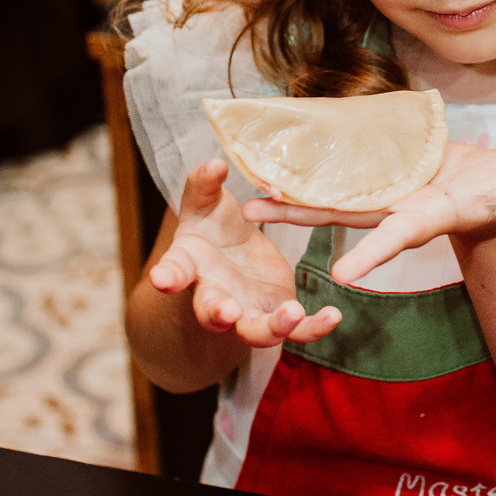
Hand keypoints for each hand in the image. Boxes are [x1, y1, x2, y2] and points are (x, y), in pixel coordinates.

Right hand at [149, 160, 340, 346]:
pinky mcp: (276, 313)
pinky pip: (296, 330)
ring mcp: (246, 310)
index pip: (174, 271)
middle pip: (211, 312)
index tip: (162, 278)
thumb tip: (215, 164)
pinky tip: (333, 316)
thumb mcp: (206, 201)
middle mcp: (215, 295)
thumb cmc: (211, 225)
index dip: (167, 275)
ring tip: (291, 313)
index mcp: (190, 265)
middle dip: (217, 314)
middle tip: (227, 312)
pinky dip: (312, 327)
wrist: (231, 254)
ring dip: (271, 326)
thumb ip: (205, 184)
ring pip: (255, 330)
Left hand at [245, 142, 495, 285]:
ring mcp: (386, 194)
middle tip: (254, 213)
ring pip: (333, 197)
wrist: (491, 189)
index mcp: (427, 217)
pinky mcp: (383, 175)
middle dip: (299, 216)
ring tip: (249, 197)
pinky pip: (342, 173)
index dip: (373, 254)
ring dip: (292, 198)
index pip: (397, 236)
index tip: (342, 275)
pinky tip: (282, 165)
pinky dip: (313, 172)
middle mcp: (396, 210)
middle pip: (341, 215)